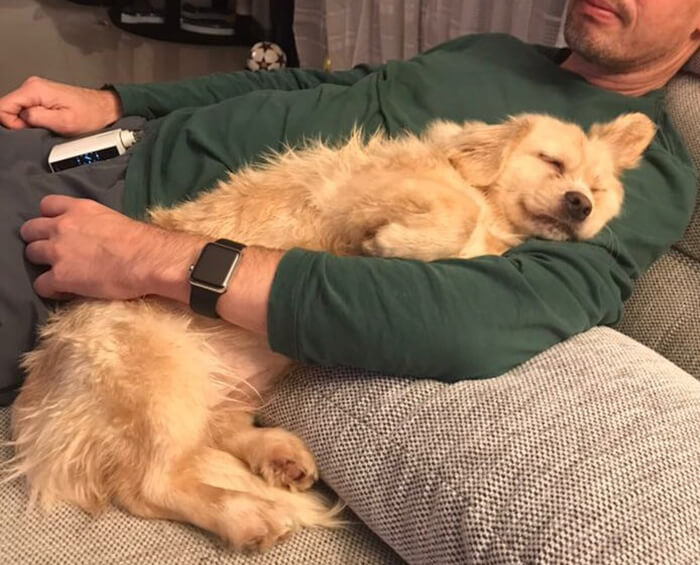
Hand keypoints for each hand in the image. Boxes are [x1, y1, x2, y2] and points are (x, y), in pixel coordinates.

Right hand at [0, 76, 121, 134]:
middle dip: (20, 124)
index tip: (28, 131)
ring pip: (17, 110)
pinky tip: (48, 123)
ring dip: (28, 123)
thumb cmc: (90, 115)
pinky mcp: (40, 96)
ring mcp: (35, 90)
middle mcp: (32, 86)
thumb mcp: (63, 122)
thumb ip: (37, 119)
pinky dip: (33, 120)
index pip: (2, 106)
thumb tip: (17, 119)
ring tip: (48, 126)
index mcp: (34, 90)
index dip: (10, 123)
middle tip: (42, 130)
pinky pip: (26, 110)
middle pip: (8, 108)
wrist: (104, 108)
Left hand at [20, 195, 204, 300]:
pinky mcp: (60, 277)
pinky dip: (50, 288)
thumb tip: (94, 235)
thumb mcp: (114, 219)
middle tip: (55, 252)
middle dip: (40, 240)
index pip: (46, 205)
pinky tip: (66, 291)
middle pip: (30, 229)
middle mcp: (63, 226)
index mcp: (79, 209)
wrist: (150, 260)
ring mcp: (58, 252)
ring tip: (60, 272)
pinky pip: (40, 284)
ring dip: (43, 263)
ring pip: (31, 254)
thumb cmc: (142, 242)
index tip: (59, 229)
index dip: (49, 218)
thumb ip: (94, 223)